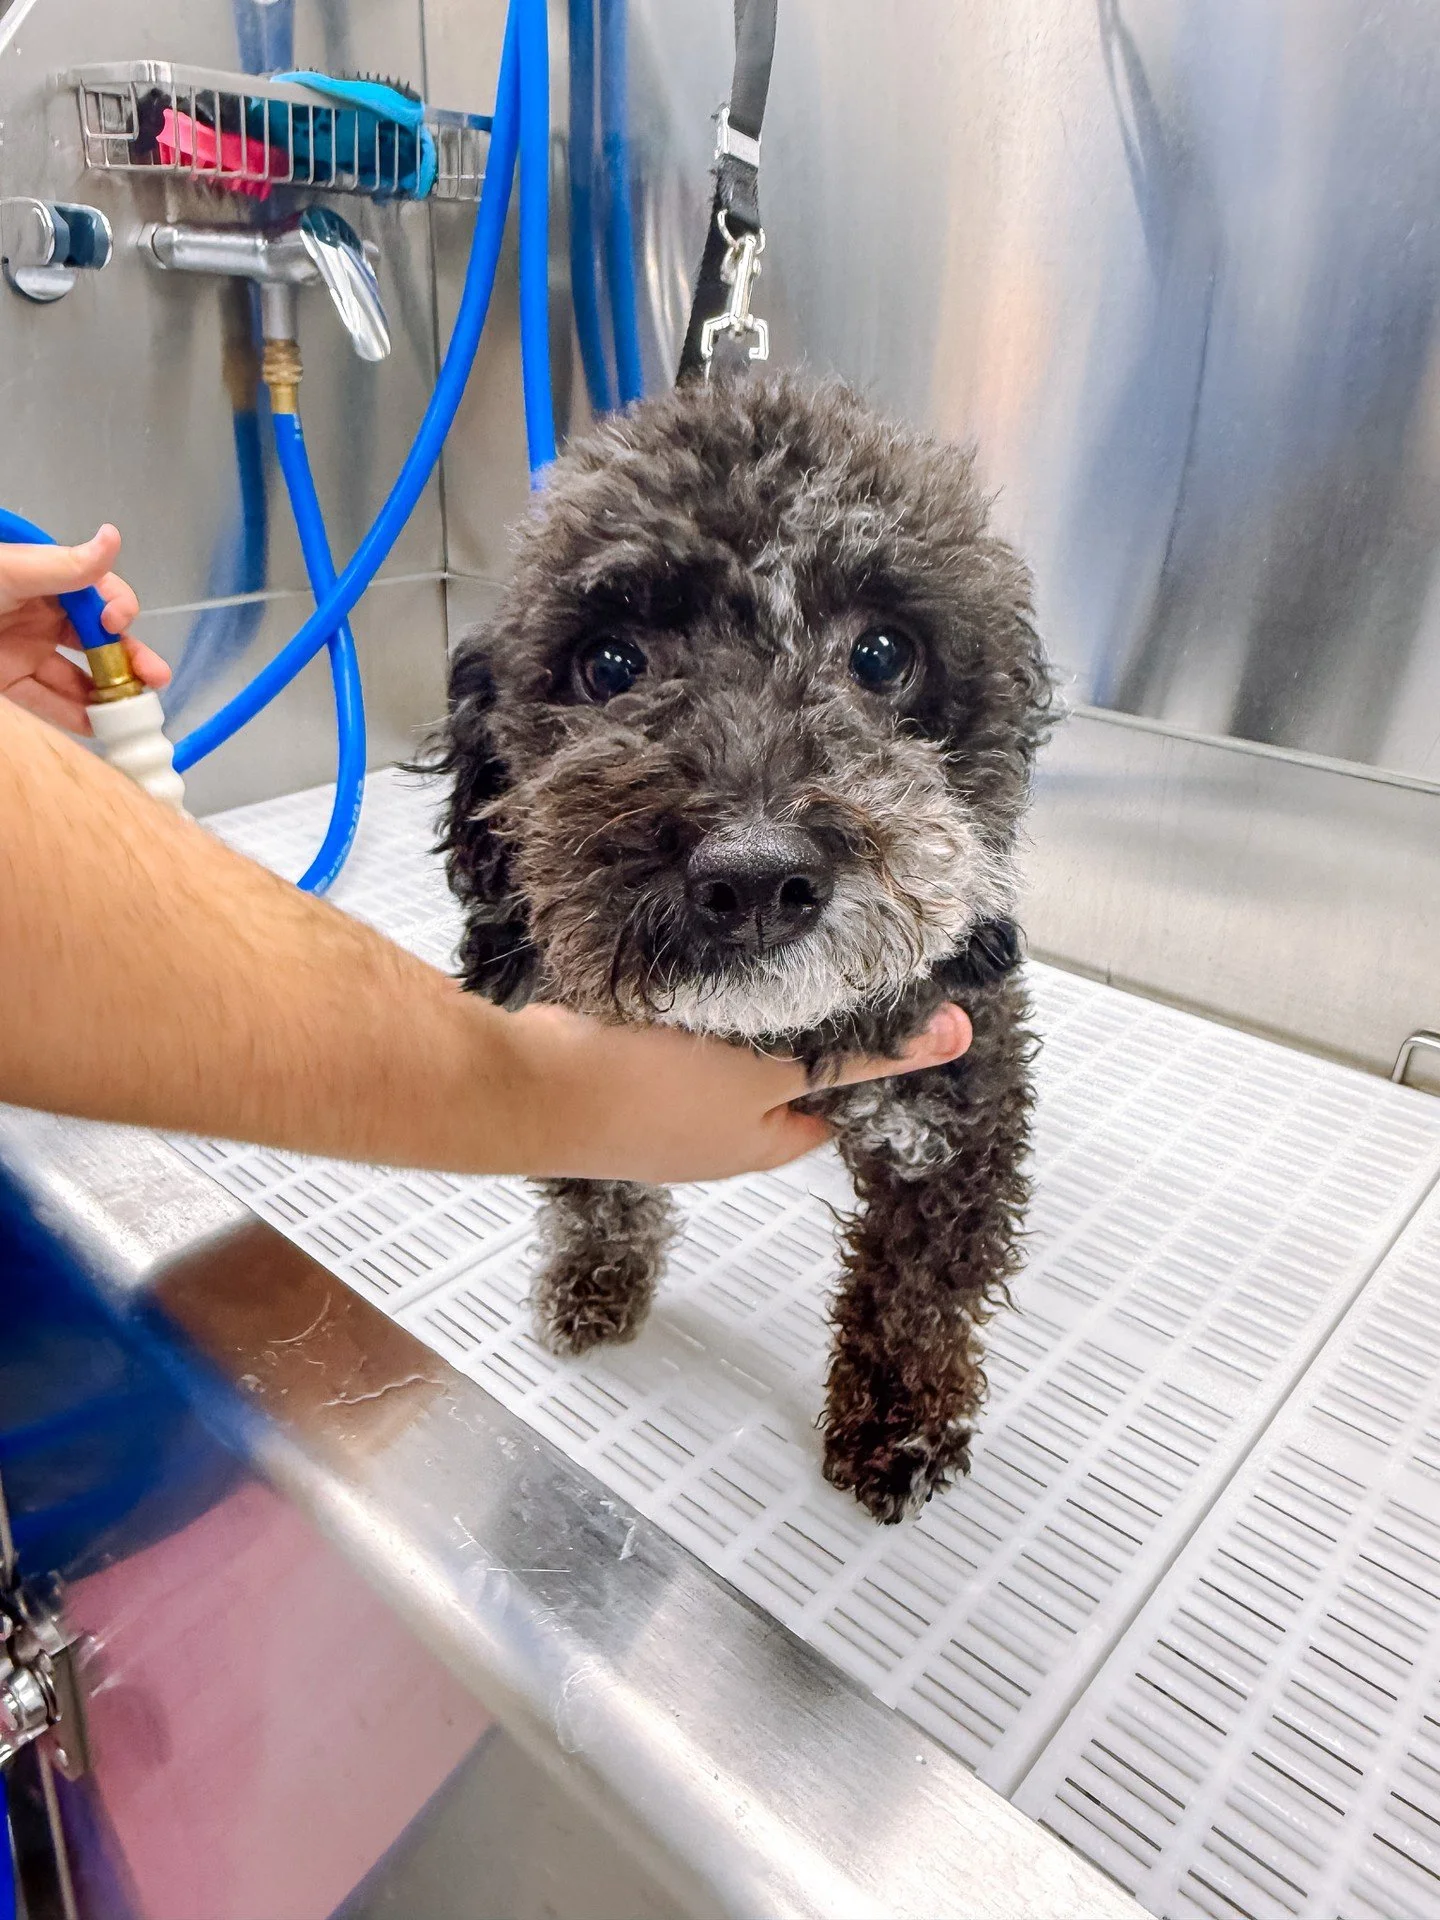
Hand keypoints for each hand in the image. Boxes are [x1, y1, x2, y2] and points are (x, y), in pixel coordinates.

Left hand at [0, 526, 168, 732]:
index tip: (117, 623)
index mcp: (37, 578)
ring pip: (76, 675)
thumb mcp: (5, 571)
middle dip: (128, 657)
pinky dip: (76, 717)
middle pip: (94, 638)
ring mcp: (21, 651)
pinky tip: (102, 725)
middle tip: (153, 677)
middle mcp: (34, 614)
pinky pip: (48, 702)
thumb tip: (111, 539)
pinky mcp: (7, 685)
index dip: (114, 607)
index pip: (93, 592)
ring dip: (108, 693)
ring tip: (133, 711)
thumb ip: (60, 565)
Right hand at [498, 1002, 973, 1183]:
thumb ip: (861, 1052)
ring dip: (733, 1011)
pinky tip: (687, 967)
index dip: (856, 1057)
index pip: (834, 1104)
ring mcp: (660, 1107)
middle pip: (776, 1075)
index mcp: (761, 1146)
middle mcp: (713, 1136)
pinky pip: (668, 1037)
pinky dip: (682, 1007)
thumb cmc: (654, 1091)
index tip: (871, 1003)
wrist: (536, 1087)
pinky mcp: (618, 1072)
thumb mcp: (778, 1069)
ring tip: (751, 957)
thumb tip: (955, 1038)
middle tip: (812, 962)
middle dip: (790, 1024)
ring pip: (719, 1050)